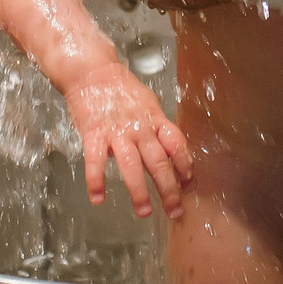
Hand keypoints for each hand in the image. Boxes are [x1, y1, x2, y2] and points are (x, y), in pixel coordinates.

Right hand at [60, 61, 191, 217]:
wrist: (93, 72)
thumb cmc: (122, 89)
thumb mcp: (149, 104)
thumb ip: (158, 128)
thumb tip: (172, 151)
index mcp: (155, 120)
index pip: (177, 145)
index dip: (186, 166)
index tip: (189, 185)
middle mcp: (140, 128)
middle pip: (159, 161)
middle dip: (169, 188)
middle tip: (175, 211)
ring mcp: (117, 132)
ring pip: (132, 165)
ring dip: (139, 190)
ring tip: (144, 211)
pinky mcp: (94, 134)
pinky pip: (95, 161)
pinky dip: (96, 181)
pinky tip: (98, 198)